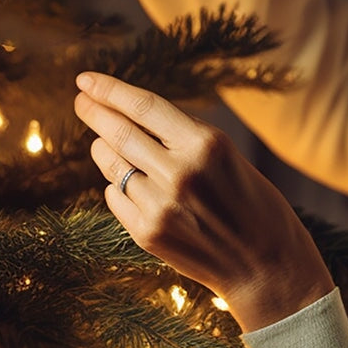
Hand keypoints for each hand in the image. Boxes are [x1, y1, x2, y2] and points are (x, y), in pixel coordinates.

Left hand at [73, 72, 334, 332]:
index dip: (110, 90)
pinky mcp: (148, 235)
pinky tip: (127, 183)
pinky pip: (116, 197)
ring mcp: (160, 206)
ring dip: (104, 148)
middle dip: (94, 112)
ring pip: (114, 165)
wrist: (267, 268)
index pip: (144, 107)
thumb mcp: (228, 157)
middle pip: (120, 132)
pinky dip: (117, 185)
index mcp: (207, 144)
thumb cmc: (255, 205)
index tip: (87, 79)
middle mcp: (180, 172)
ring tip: (103, 140)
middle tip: (81, 100)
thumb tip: (135, 118)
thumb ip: (184, 139)